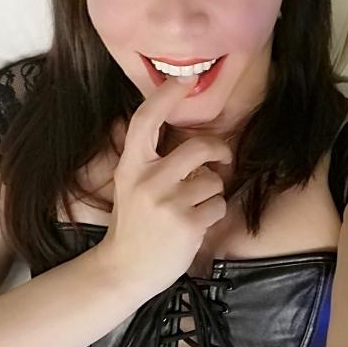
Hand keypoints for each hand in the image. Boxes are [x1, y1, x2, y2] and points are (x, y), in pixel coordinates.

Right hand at [99, 74, 232, 299]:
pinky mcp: (187, 224)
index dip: (168, 95)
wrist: (125, 269)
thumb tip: (184, 134)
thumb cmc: (135, 224)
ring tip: (193, 208)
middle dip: (219, 151)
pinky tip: (194, 226)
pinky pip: (217, 206)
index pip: (147, 119)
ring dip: (212, 193)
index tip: (187, 77)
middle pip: (199, 147)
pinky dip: (212, 215)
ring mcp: (167, 202)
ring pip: (214, 180)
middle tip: (221, 160)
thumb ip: (152, 160)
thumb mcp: (130, 186)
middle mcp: (148, 179)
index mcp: (131, 165)